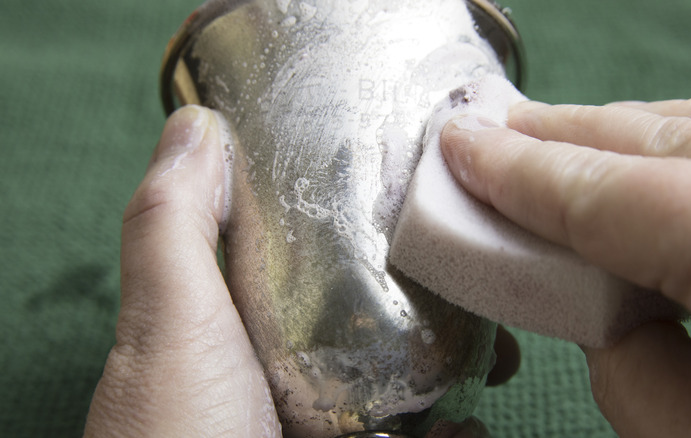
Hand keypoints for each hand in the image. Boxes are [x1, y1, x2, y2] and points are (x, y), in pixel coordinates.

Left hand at [84, 105, 511, 436]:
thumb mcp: (167, 325)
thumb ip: (175, 228)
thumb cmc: (180, 436)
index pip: (306, 255)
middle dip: (428, 293)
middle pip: (369, 318)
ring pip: (406, 382)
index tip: (413, 190)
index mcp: (241, 330)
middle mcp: (285, 379)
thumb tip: (196, 124)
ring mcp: (328, 430)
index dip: (355, 218)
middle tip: (480, 267)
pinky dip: (458, 430)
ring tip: (502, 337)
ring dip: (458, 360)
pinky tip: (478, 420)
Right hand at [439, 97, 690, 436]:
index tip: (465, 147)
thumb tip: (603, 323)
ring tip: (578, 138)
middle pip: (673, 143)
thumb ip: (641, 380)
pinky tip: (685, 157)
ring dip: (645, 135)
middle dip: (574, 136)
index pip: (611, 193)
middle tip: (505, 130)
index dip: (521, 172)